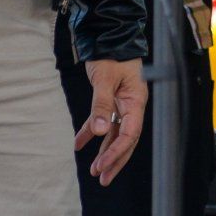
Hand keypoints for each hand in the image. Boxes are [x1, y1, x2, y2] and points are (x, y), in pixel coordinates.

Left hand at [78, 57, 146, 184]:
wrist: (109, 36)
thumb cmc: (111, 55)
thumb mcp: (104, 79)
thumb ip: (101, 105)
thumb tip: (101, 131)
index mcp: (135, 101)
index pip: (129, 134)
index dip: (117, 152)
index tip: (103, 166)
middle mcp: (131, 106)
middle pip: (126, 139)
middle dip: (115, 160)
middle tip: (103, 179)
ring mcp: (122, 104)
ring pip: (115, 134)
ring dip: (105, 152)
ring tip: (95, 171)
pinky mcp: (111, 100)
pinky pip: (103, 122)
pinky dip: (92, 133)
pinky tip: (79, 144)